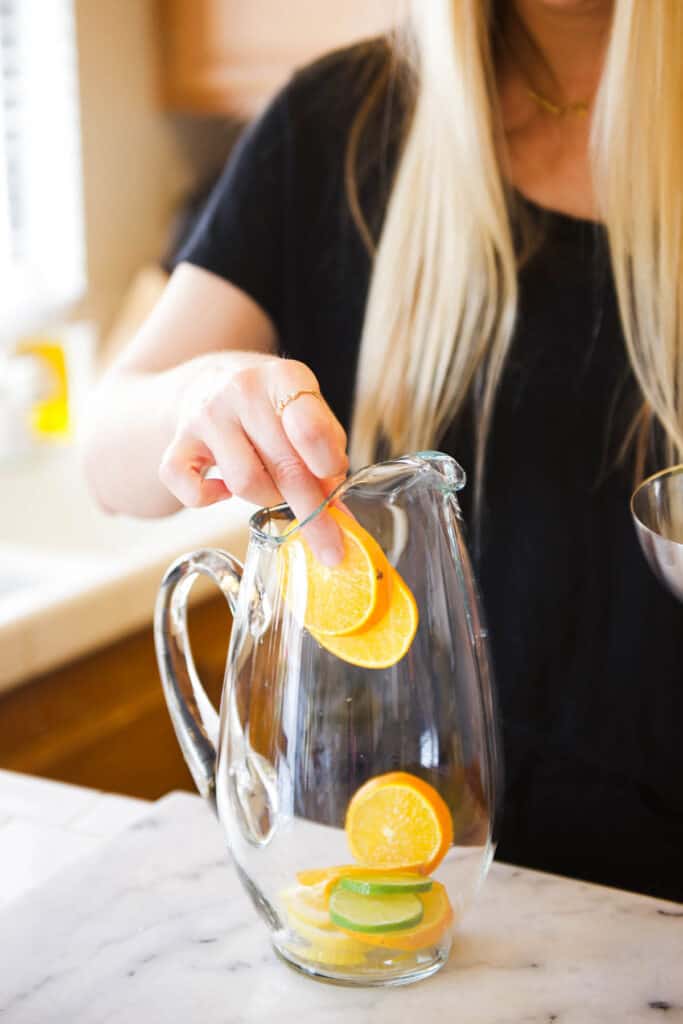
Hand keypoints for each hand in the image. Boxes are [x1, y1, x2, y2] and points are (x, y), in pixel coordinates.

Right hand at [159, 354, 347, 563]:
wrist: (213, 382)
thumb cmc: (273, 407)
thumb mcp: (309, 413)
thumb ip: (327, 452)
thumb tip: (338, 514)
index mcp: (284, 378)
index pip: (309, 425)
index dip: (327, 464)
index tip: (336, 489)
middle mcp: (242, 390)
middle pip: (284, 466)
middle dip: (312, 512)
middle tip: (330, 545)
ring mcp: (206, 415)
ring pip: (246, 484)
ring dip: (267, 498)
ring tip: (272, 486)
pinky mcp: (178, 442)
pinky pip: (191, 490)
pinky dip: (208, 499)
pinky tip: (223, 489)